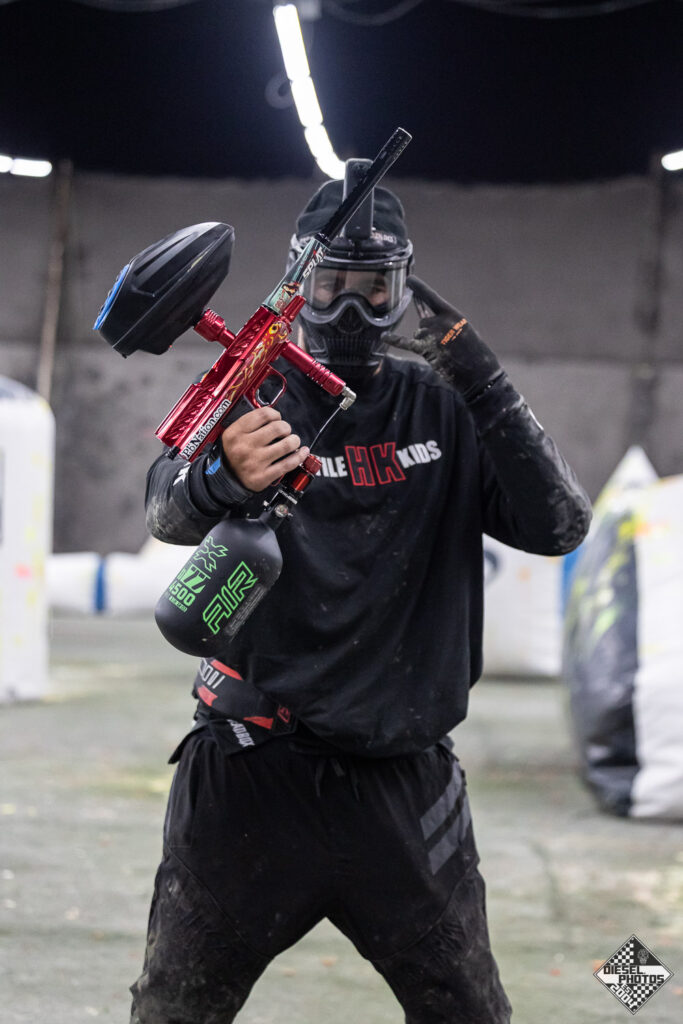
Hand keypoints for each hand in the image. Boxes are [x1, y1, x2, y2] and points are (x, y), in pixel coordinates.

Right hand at [220, 406, 309, 491]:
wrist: (227, 478)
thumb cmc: (234, 454)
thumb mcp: (234, 435)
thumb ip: (251, 423)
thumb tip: (275, 416)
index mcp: (235, 433)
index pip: (263, 415)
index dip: (275, 414)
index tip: (277, 418)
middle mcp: (244, 447)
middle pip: (277, 428)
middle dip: (286, 427)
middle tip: (285, 432)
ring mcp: (255, 462)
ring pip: (286, 445)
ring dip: (294, 441)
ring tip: (293, 441)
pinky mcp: (263, 476)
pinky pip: (288, 464)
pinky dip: (299, 456)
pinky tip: (302, 452)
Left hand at [389, 276, 500, 398]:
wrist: (478, 371)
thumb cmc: (473, 351)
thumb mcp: (462, 329)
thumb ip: (443, 322)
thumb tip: (422, 321)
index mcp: (452, 314)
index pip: (431, 297)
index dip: (420, 288)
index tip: (409, 279)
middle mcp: (440, 322)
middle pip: (422, 323)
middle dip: (429, 334)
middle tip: (446, 347)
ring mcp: (432, 336)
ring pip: (417, 336)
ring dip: (426, 345)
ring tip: (443, 354)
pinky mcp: (426, 350)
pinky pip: (405, 343)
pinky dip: (394, 340)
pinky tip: (384, 336)